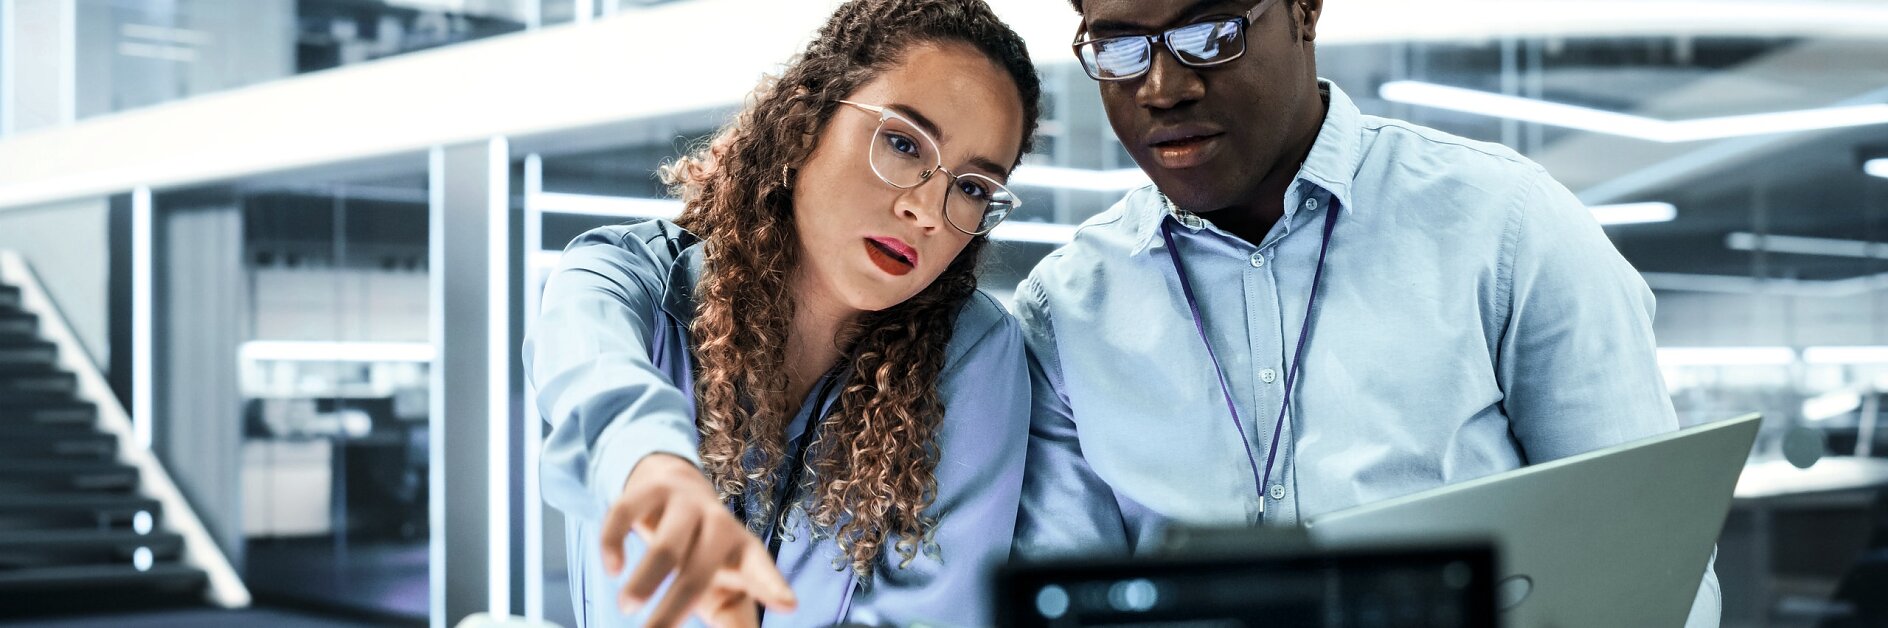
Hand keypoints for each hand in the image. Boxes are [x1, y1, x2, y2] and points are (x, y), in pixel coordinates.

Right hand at [601, 453, 797, 627]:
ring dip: (644, 580)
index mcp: (742, 549)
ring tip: (627, 606)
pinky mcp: (650, 489)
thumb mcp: (722, 587)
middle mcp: (717, 522)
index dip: (771, 586)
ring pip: (666, 544)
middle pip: (699, 569)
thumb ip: (735, 621)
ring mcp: (684, 503)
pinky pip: (626, 512)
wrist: (675, 486)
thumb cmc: (703, 553)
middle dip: (675, 607)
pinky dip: (614, 541)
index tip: (788, 605)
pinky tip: (613, 568)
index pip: (760, 569)